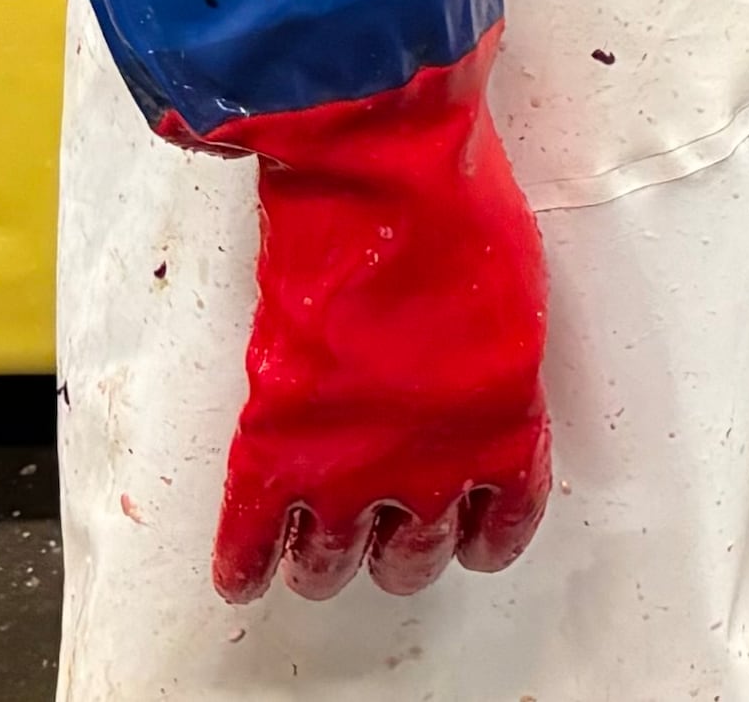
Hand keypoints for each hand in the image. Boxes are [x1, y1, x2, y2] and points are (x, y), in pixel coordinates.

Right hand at [197, 38, 550, 600]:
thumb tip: (459, 369)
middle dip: (400, 552)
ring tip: (314, 560)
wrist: (383, 176)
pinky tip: (240, 573)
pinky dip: (242, 558)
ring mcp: (351, 463)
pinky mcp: (277, 443)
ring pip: (332, 561)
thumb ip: (485, 358)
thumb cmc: (456, 207)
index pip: (504, 521)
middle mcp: (434, 464)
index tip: (472, 540)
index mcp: (504, 426)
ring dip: (323, 563)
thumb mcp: (508, 296)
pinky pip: (255, 532)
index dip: (483, 536)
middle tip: (386, 541)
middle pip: (415, 556)